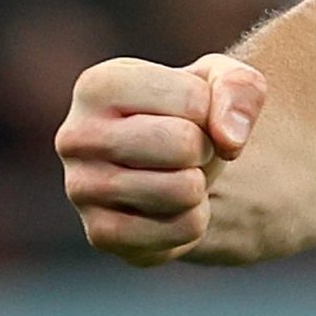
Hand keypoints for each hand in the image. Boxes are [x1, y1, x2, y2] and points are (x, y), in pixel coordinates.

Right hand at [56, 54, 266, 265]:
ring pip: (183, 190)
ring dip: (198, 184)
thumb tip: (230, 140)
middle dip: (203, 147)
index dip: (211, 109)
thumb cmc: (192, 111)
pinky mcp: (101, 235)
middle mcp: (76, 137)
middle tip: (185, 148)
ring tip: (175, 173)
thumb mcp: (225, 80)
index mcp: (99, 85)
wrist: (175, 164)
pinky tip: (169, 205)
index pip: (193, 100)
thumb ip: (239, 88)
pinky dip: (194, 219)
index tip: (189, 113)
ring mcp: (81, 189)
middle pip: (183, 144)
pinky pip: (182, 230)